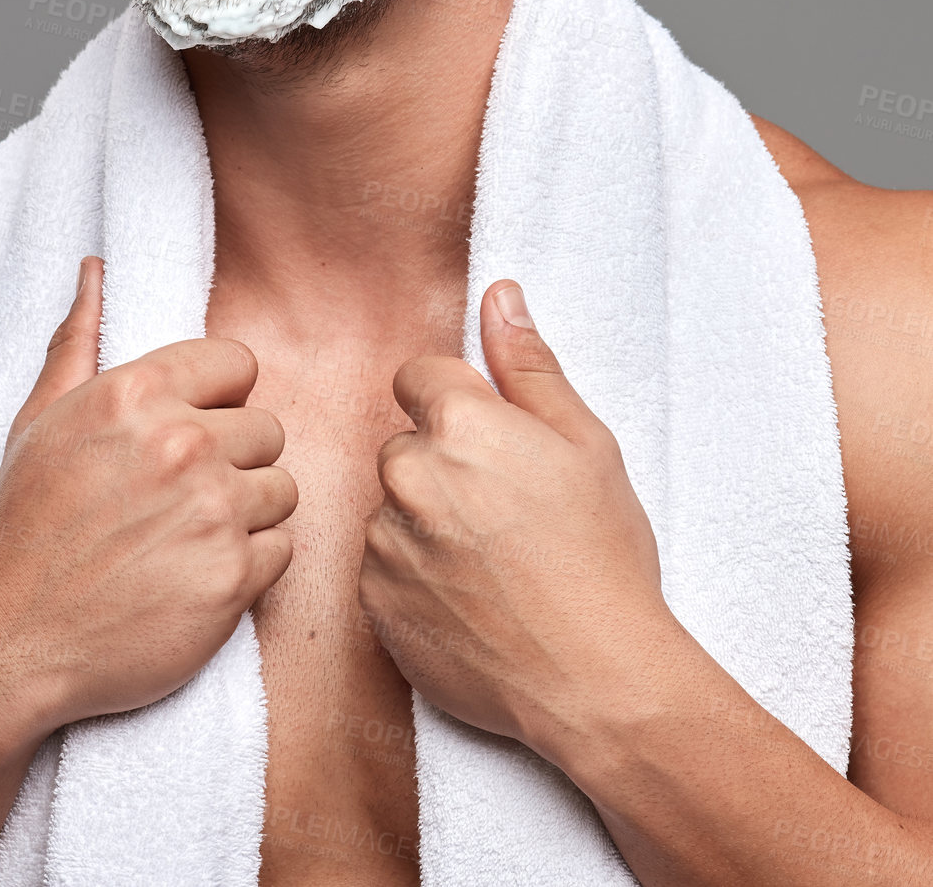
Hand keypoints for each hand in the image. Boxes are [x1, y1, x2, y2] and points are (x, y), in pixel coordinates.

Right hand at [0, 256, 296, 734]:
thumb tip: (95, 267)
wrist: (8, 641)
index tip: (187, 434)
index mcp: (138, 393)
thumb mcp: (40, 419)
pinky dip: (250, 567)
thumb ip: (79, 338)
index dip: (218, 400)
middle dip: (235, 461)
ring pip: (282, 489)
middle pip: (269, 428)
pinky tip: (195, 577)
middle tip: (180, 499)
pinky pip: (283, 551)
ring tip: (186, 539)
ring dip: (247, 515)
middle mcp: (182, 443)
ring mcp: (212, 511)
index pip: (239, 364)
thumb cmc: (24, 525)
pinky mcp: (233, 578)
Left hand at [357, 280, 670, 763]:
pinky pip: (383, 567)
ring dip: (426, 521)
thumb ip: (529, 364)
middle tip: (506, 510)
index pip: (418, 377)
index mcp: (458, 425)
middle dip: (443, 464)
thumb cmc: (602, 556)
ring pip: (394, 508)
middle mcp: (406, 476)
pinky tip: (471, 600)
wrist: (595, 679)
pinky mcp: (372, 603)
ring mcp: (383, 543)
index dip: (458, 403)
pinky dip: (415, 576)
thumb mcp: (586, 443)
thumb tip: (499, 295)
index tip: (493, 442)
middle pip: (406, 444)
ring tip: (493, 564)